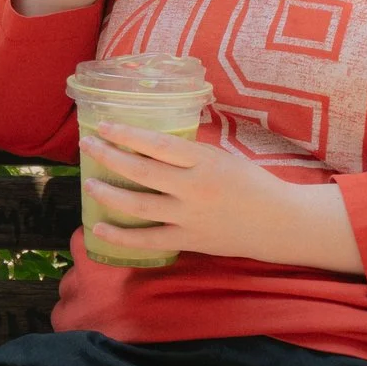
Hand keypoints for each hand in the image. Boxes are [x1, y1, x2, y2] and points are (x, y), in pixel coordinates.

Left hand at [78, 122, 363, 272]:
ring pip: (139, 205)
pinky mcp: (189, 240)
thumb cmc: (251, 183)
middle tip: (87, 144)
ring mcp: (189, 217)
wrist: (279, 222)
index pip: (157, 143)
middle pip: (141, 172)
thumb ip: (189, 153)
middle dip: (109, 156)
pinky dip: (121, 236)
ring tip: (89, 182)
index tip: (104, 124)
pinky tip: (99, 227)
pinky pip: (148, 240)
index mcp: (204, 161)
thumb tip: (149, 142)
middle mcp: (193, 188)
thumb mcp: (223, 157)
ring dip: (109, 193)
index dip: (126, 134)